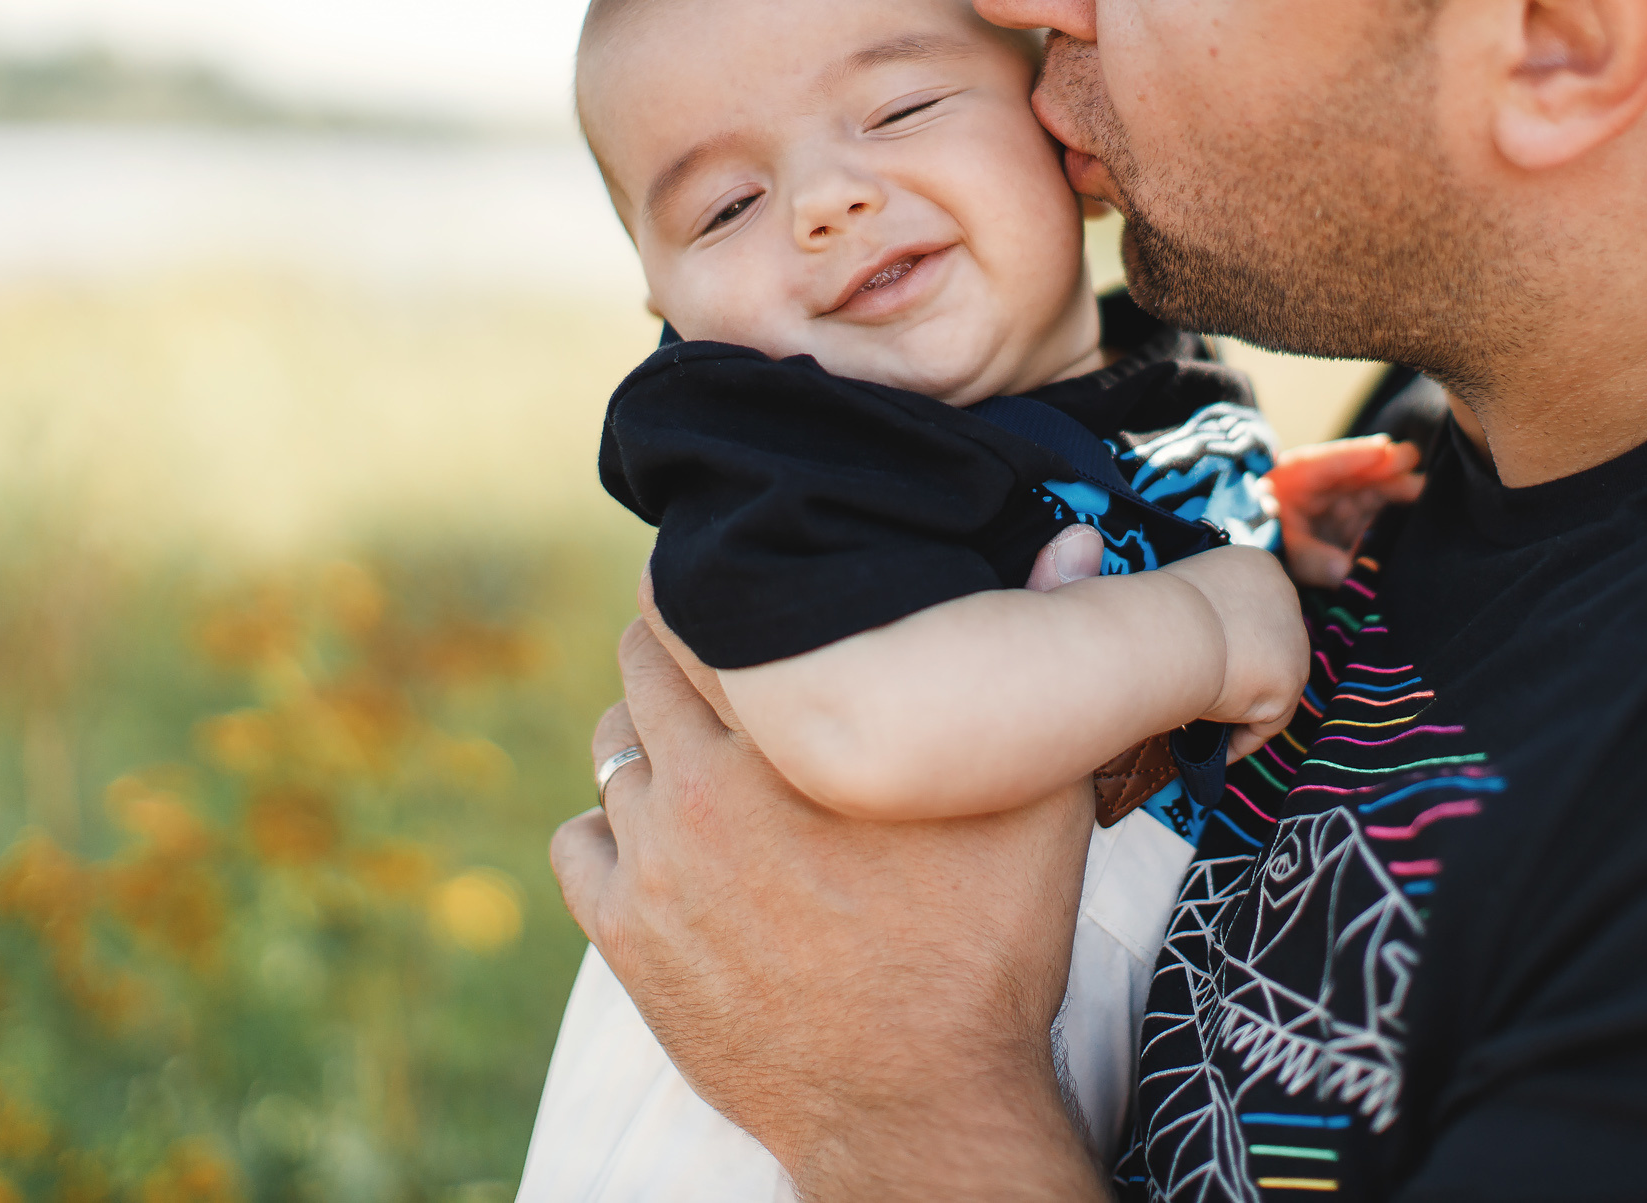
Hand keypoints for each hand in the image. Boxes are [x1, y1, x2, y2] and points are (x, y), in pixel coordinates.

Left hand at [550, 614, 1105, 1199]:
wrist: (918, 1105)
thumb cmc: (985, 950)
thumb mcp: (1039, 797)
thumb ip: (1039, 657)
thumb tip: (1071, 541)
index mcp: (785, 740)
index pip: (697, 614)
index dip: (715, 591)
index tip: (740, 589)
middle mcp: (698, 790)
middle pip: (641, 672)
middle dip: (681, 659)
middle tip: (728, 671)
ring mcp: (651, 868)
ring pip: (611, 757)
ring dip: (649, 746)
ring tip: (708, 762)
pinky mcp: (624, 939)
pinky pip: (574, 845)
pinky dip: (608, 833)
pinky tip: (665, 844)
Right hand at [1165, 543, 1307, 759]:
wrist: (1163, 630)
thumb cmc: (1147, 607)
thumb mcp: (1172, 587)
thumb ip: (1186, 602)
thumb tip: (1153, 608)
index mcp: (1256, 564)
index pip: (1248, 609)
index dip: (1225, 638)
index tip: (1199, 659)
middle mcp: (1285, 595)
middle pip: (1264, 645)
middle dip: (1238, 673)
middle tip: (1202, 695)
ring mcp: (1294, 640)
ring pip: (1268, 683)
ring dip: (1240, 706)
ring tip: (1205, 725)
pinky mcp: (1290, 681)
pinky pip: (1267, 721)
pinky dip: (1241, 738)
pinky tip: (1217, 752)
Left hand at [1265, 434, 1425, 587]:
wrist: (1257, 551)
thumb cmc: (1263, 539)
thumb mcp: (1282, 547)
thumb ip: (1312, 559)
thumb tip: (1345, 571)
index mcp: (1299, 474)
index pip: (1332, 460)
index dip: (1358, 454)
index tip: (1385, 449)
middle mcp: (1326, 481)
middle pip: (1362, 469)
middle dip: (1389, 467)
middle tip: (1413, 469)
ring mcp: (1342, 498)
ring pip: (1376, 487)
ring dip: (1399, 488)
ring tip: (1424, 490)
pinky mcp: (1354, 518)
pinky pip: (1377, 511)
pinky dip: (1395, 512)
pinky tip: (1416, 513)